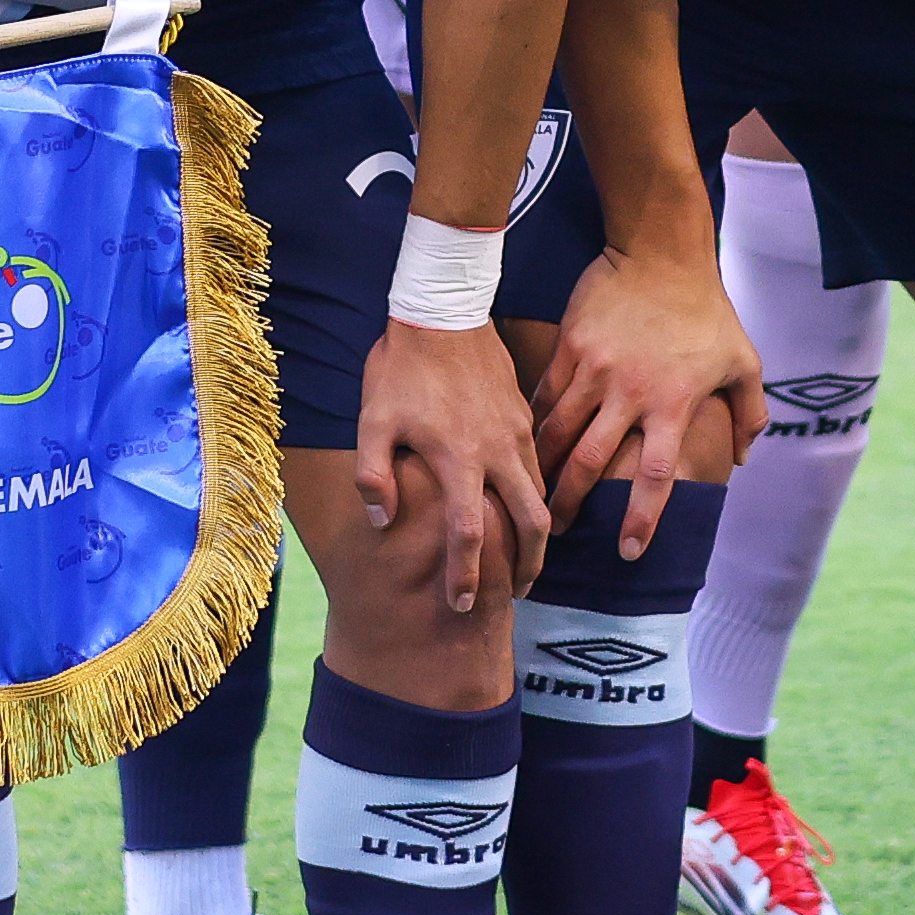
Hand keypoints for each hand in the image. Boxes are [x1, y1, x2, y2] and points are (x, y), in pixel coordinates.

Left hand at [358, 312, 553, 612]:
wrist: (444, 309)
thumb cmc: (401, 368)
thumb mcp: (372, 420)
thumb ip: (373, 474)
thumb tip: (383, 520)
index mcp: (458, 459)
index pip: (469, 533)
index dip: (466, 575)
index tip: (463, 605)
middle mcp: (498, 451)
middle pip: (531, 524)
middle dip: (529, 565)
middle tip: (518, 594)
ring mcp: (518, 432)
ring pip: (541, 495)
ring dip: (538, 532)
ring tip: (526, 557)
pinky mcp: (525, 415)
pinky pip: (539, 465)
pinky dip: (535, 494)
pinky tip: (522, 503)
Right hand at [532, 243, 759, 561]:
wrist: (662, 253)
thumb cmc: (707, 310)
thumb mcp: (743, 361)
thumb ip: (748, 413)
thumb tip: (741, 459)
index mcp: (673, 404)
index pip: (656, 476)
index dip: (642, 518)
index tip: (629, 552)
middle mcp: (630, 393)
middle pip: (592, 463)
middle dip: (569, 503)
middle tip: (555, 532)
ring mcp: (595, 370)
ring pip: (559, 432)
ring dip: (543, 469)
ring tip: (532, 495)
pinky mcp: (571, 347)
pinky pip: (546, 395)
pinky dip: (535, 423)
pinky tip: (525, 444)